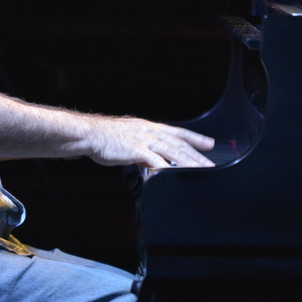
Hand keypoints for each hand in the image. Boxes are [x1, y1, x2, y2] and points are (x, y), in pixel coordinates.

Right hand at [87, 116, 214, 169]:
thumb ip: (142, 148)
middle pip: (179, 144)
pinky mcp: (137, 150)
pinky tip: (176, 174)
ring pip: (173, 151)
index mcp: (149, 128)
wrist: (90, 134)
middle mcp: (150, 132)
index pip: (178, 132)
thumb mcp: (128, 138)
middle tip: (211, 165)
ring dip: (189, 162)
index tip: (209, 144)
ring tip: (202, 171)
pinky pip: (156, 160)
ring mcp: (144, 140)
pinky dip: (168, 167)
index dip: (195, 138)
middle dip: (197, 155)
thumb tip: (151, 159)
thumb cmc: (105, 137)